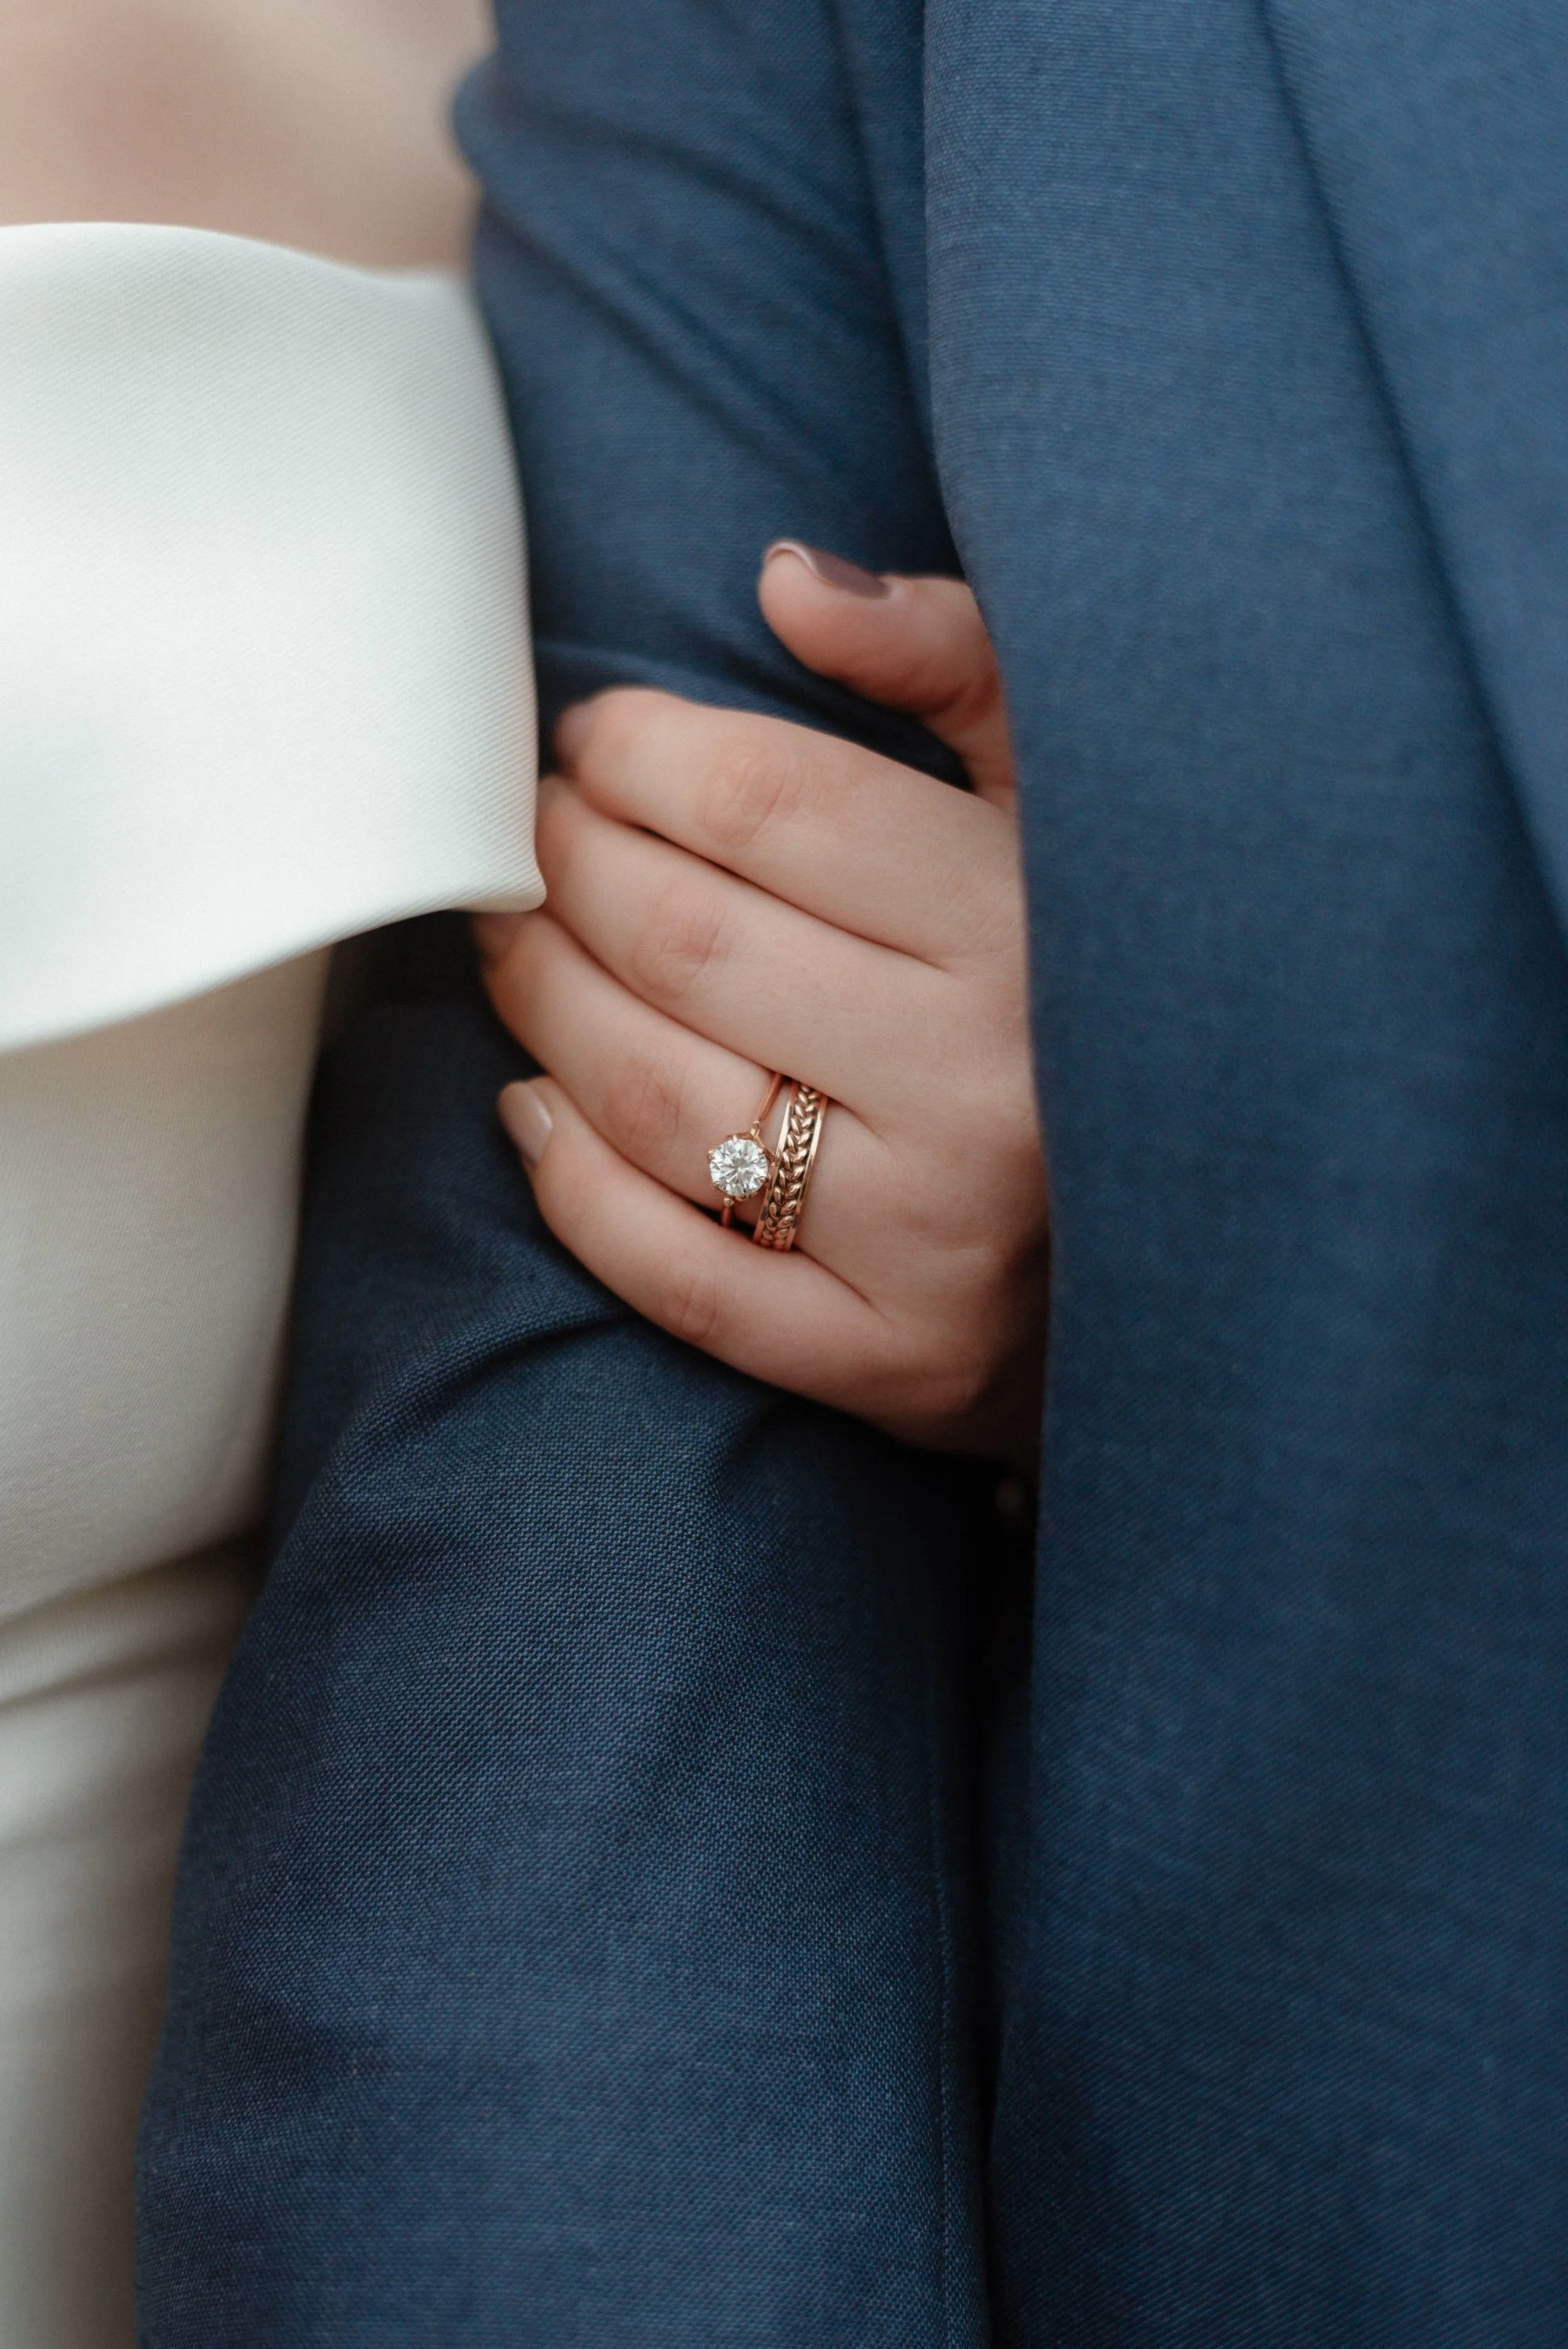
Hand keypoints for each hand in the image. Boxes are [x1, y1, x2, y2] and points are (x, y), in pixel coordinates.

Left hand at [477, 543, 1047, 1465]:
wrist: (1213, 1230)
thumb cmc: (1104, 975)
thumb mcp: (1070, 794)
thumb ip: (952, 663)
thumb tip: (782, 580)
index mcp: (1035, 923)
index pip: (770, 804)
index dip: (638, 755)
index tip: (590, 740)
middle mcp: (991, 1086)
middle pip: (685, 944)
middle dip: (565, 865)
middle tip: (531, 834)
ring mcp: (939, 1242)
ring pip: (659, 1102)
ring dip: (541, 1002)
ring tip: (514, 937)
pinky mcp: (895, 1361)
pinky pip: (679, 1281)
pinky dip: (571, 1186)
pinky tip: (530, 1105)